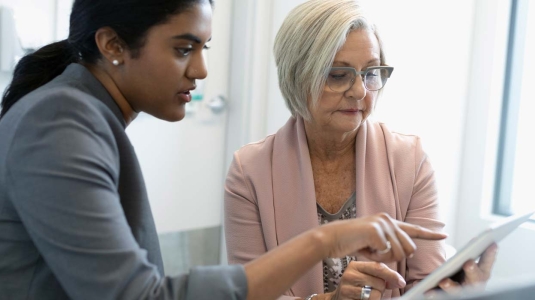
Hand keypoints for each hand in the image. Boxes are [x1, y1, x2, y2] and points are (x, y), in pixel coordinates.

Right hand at [320, 213, 446, 261]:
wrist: (331, 238)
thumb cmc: (351, 243)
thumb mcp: (374, 244)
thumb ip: (390, 245)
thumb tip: (406, 252)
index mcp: (388, 221)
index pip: (413, 229)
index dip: (429, 234)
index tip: (444, 236)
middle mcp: (388, 219)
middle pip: (409, 248)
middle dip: (396, 257)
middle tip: (378, 254)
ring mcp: (382, 223)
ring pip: (399, 253)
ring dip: (385, 258)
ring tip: (369, 249)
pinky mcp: (376, 230)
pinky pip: (386, 253)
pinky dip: (375, 256)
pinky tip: (363, 248)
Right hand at [325, 261, 405, 299]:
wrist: (338, 298)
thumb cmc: (356, 287)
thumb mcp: (366, 276)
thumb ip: (381, 275)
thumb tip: (399, 281)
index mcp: (355, 265)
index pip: (378, 267)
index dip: (392, 275)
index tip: (401, 282)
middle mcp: (349, 275)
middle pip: (379, 283)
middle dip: (381, 289)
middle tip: (372, 290)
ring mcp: (346, 288)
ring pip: (375, 295)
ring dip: (376, 298)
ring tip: (367, 296)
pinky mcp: (346, 299)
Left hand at [437, 243, 497, 292]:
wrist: (456, 290)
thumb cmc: (464, 272)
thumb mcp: (469, 262)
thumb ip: (473, 253)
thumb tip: (476, 239)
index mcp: (482, 273)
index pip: (487, 262)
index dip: (490, 254)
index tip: (493, 244)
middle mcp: (474, 284)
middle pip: (475, 279)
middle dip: (472, 271)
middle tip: (468, 263)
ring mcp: (461, 292)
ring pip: (457, 291)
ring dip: (451, 286)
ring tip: (443, 281)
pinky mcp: (448, 296)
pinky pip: (441, 296)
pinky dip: (435, 295)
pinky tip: (428, 292)